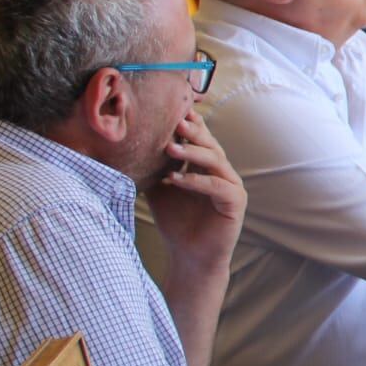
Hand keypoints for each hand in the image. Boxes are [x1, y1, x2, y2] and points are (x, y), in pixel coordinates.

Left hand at [143, 112, 245, 269]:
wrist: (189, 256)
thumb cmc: (175, 221)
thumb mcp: (159, 188)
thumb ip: (155, 167)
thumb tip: (130, 143)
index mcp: (205, 166)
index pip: (200, 138)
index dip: (189, 124)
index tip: (171, 109)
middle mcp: (221, 172)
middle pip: (210, 144)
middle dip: (193, 131)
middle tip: (175, 121)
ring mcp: (231, 186)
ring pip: (216, 161)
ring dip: (193, 153)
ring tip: (170, 147)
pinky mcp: (235, 202)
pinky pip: (218, 186)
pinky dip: (197, 181)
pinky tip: (176, 179)